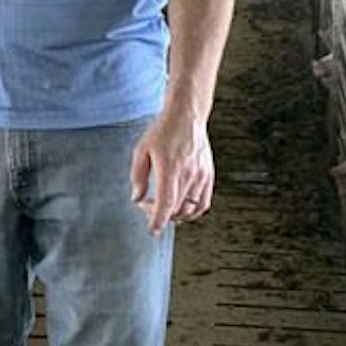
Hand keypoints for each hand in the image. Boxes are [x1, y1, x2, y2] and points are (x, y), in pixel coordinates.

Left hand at [129, 104, 213, 234]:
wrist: (187, 115)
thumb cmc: (164, 130)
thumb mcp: (142, 150)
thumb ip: (138, 176)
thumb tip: (137, 198)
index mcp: (170, 168)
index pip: (166, 204)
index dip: (158, 221)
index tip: (152, 230)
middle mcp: (188, 174)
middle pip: (176, 209)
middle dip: (161, 215)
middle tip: (149, 208)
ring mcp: (201, 176)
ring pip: (190, 209)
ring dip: (176, 215)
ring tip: (165, 209)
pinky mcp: (208, 175)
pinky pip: (204, 203)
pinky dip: (193, 211)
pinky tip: (182, 207)